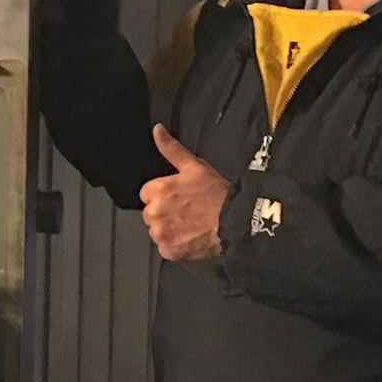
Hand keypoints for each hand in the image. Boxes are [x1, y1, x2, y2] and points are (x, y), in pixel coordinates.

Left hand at [140, 123, 227, 265]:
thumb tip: (156, 129)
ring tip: (191, 225)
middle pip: (150, 213)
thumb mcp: (194, 166)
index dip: (163, 194)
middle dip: (164, 212)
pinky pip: (166, 247)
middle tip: (187, 211)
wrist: (234, 223)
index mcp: (157, 190)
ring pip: (157, 230)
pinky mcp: (169, 252)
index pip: (147, 193)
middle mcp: (154, 213)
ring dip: (169, 229)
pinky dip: (176, 245)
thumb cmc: (216, 193)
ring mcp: (161, 234)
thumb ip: (171, 148)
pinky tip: (191, 238)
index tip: (179, 197)